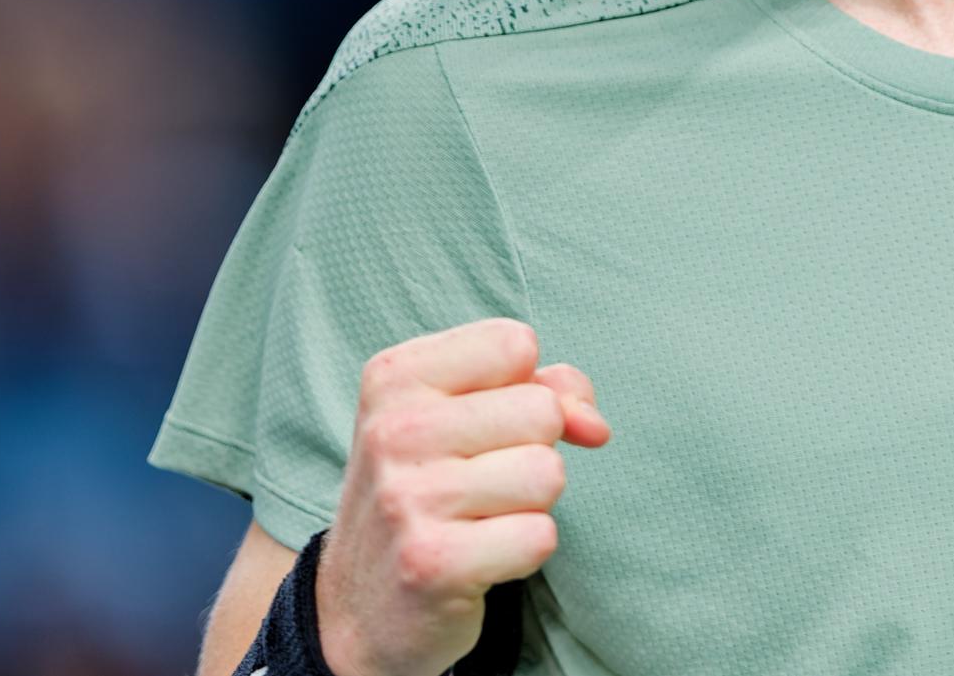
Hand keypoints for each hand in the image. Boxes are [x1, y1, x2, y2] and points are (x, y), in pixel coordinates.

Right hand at [315, 317, 610, 675]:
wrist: (358, 610)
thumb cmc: (430, 491)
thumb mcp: (468, 416)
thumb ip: (548, 389)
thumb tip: (595, 426)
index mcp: (396, 377)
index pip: (516, 344)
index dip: (524, 387)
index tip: (484, 425)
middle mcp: (393, 431)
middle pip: (542, 411)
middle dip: (532, 449)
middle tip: (478, 483)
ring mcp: (407, 498)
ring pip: (547, 473)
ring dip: (530, 503)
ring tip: (479, 519)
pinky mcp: (431, 564)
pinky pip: (540, 536)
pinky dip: (525, 551)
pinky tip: (479, 558)